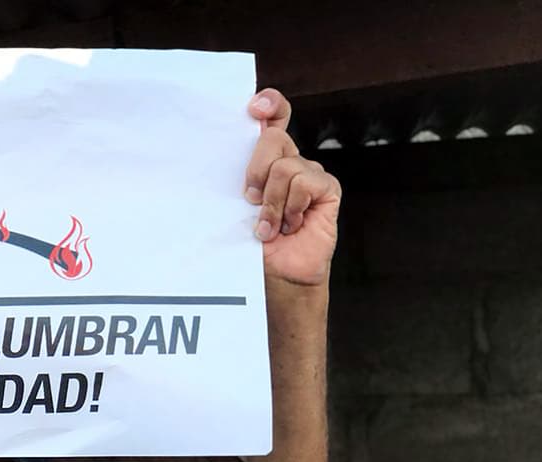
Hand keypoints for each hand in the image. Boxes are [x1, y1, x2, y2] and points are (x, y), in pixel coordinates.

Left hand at [244, 90, 340, 286]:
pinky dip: (291, 207)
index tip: (253, 108)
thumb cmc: (254, 245)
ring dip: (272, 202)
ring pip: (286, 167)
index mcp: (266, 162)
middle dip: (256, 170)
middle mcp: (290, 162)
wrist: (278, 275)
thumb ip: (235, 183)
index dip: (269, 104)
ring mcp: (309, 174)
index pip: (273, 119)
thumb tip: (214, 157)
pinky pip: (305, 182)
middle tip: (250, 201)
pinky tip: (290, 225)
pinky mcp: (326, 188)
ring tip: (270, 226)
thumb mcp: (235, 211)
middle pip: (274, 137)